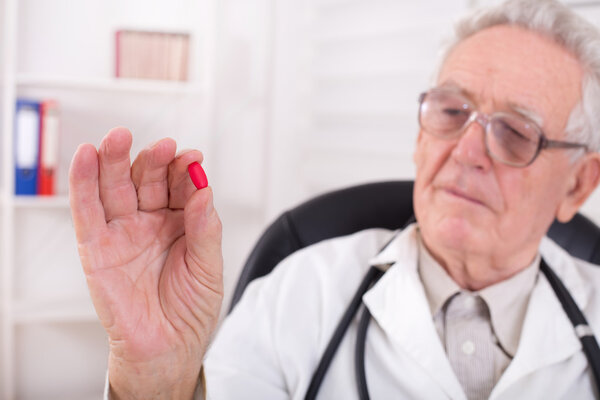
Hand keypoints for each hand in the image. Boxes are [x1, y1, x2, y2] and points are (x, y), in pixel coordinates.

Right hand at [69, 127, 222, 398]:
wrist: (167, 349)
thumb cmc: (190, 310)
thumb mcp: (208, 267)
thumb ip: (205, 228)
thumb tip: (205, 188)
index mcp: (181, 223)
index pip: (180, 186)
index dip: (184, 170)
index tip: (192, 158)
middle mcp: (150, 222)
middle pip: (147, 180)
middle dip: (153, 160)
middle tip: (163, 148)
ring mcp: (123, 232)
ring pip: (115, 187)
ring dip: (115, 160)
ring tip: (120, 138)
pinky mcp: (96, 248)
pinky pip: (87, 211)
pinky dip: (84, 183)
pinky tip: (87, 157)